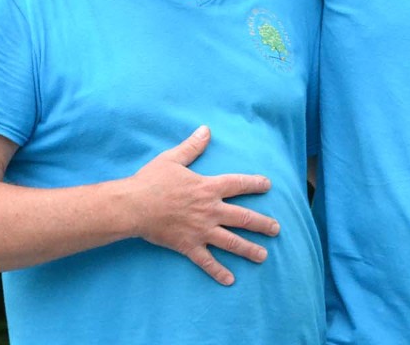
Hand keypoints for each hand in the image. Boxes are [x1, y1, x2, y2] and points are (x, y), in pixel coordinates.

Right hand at [128, 125, 279, 285]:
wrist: (133, 206)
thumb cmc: (152, 181)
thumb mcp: (172, 159)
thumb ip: (192, 146)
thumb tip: (205, 130)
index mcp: (208, 188)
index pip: (238, 184)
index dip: (254, 184)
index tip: (268, 185)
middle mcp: (210, 210)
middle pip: (243, 218)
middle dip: (262, 224)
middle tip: (276, 229)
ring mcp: (201, 230)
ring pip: (231, 241)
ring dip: (249, 249)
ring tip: (263, 255)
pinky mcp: (189, 245)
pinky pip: (207, 261)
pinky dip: (218, 271)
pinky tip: (230, 280)